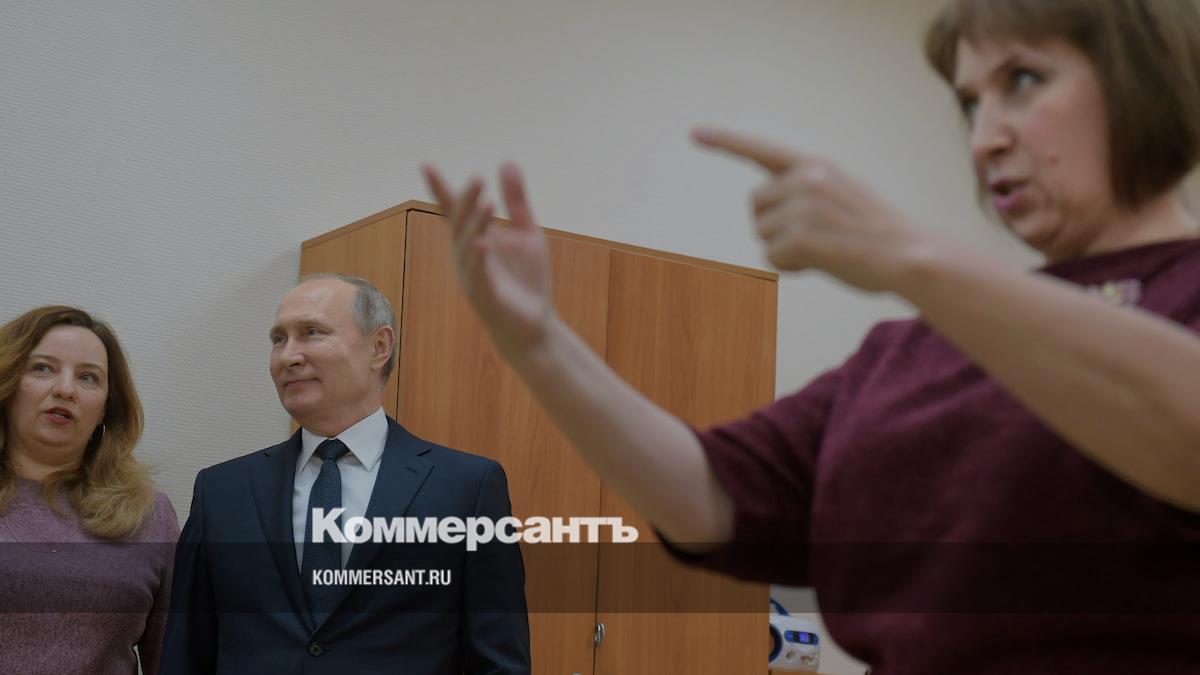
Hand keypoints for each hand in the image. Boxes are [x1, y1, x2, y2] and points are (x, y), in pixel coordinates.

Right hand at [422, 162, 555, 357]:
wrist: (535, 324)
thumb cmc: (525, 280)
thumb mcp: (525, 233)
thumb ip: (516, 200)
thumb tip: (507, 161)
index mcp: (475, 239)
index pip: (454, 210)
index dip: (440, 189)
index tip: (426, 165)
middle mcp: (467, 256)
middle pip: (460, 224)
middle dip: (466, 201)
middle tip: (477, 179)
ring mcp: (473, 277)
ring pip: (468, 247)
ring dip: (476, 225)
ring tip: (488, 203)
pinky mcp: (485, 297)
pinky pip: (478, 275)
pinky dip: (478, 259)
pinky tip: (482, 243)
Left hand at [693, 128, 939, 291]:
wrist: (912, 255)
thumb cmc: (877, 235)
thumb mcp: (841, 198)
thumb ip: (805, 195)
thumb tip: (764, 220)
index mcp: (816, 166)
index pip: (761, 150)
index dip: (725, 141)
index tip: (693, 132)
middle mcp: (806, 179)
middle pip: (755, 207)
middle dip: (772, 226)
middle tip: (814, 237)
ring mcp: (803, 206)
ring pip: (762, 234)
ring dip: (784, 250)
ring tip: (826, 249)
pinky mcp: (801, 235)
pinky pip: (771, 257)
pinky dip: (791, 266)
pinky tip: (822, 262)